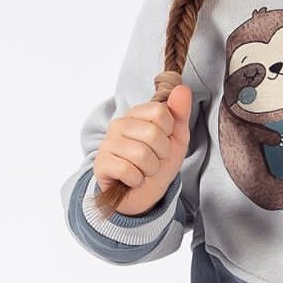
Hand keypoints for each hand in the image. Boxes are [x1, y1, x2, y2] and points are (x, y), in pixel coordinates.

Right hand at [94, 83, 192, 214]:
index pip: (160, 112)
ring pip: (141, 155)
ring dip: (150, 170)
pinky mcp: (101, 164)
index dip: (169, 132)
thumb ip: (180, 113)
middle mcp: (119, 124)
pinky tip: (133, 179)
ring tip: (144, 171)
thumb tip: (182, 88)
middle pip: (153, 134)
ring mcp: (108, 144)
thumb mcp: (176, 138)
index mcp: (136, 114)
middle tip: (154, 160)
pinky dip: (137, 180)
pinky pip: (127, 171)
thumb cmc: (158, 163)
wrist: (143, 194)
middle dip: (161, 154)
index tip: (163, 142)